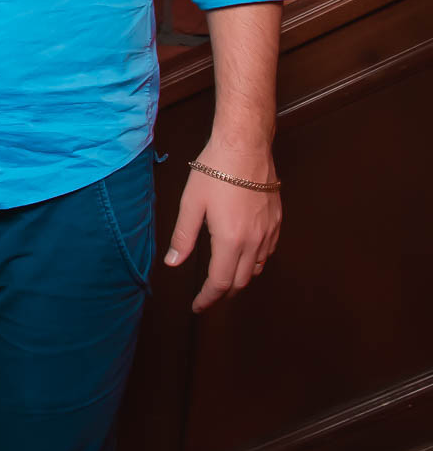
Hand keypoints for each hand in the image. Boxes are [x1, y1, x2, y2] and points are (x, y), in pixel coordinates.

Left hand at [164, 137, 280, 313]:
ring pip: (257, 268)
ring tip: (225, 278)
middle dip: (223, 292)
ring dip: (240, 278)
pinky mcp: (277, 220)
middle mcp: (254, 241)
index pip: (220, 282)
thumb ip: (183, 236)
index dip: (208, 298)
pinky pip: (268, 251)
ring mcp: (269, 231)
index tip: (197, 306)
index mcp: (230, 240)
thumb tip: (172, 263)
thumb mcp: (191, 203)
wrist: (245, 145)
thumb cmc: (215, 170)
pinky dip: (256, 261)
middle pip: (241, 280)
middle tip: (208, 295)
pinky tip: (245, 255)